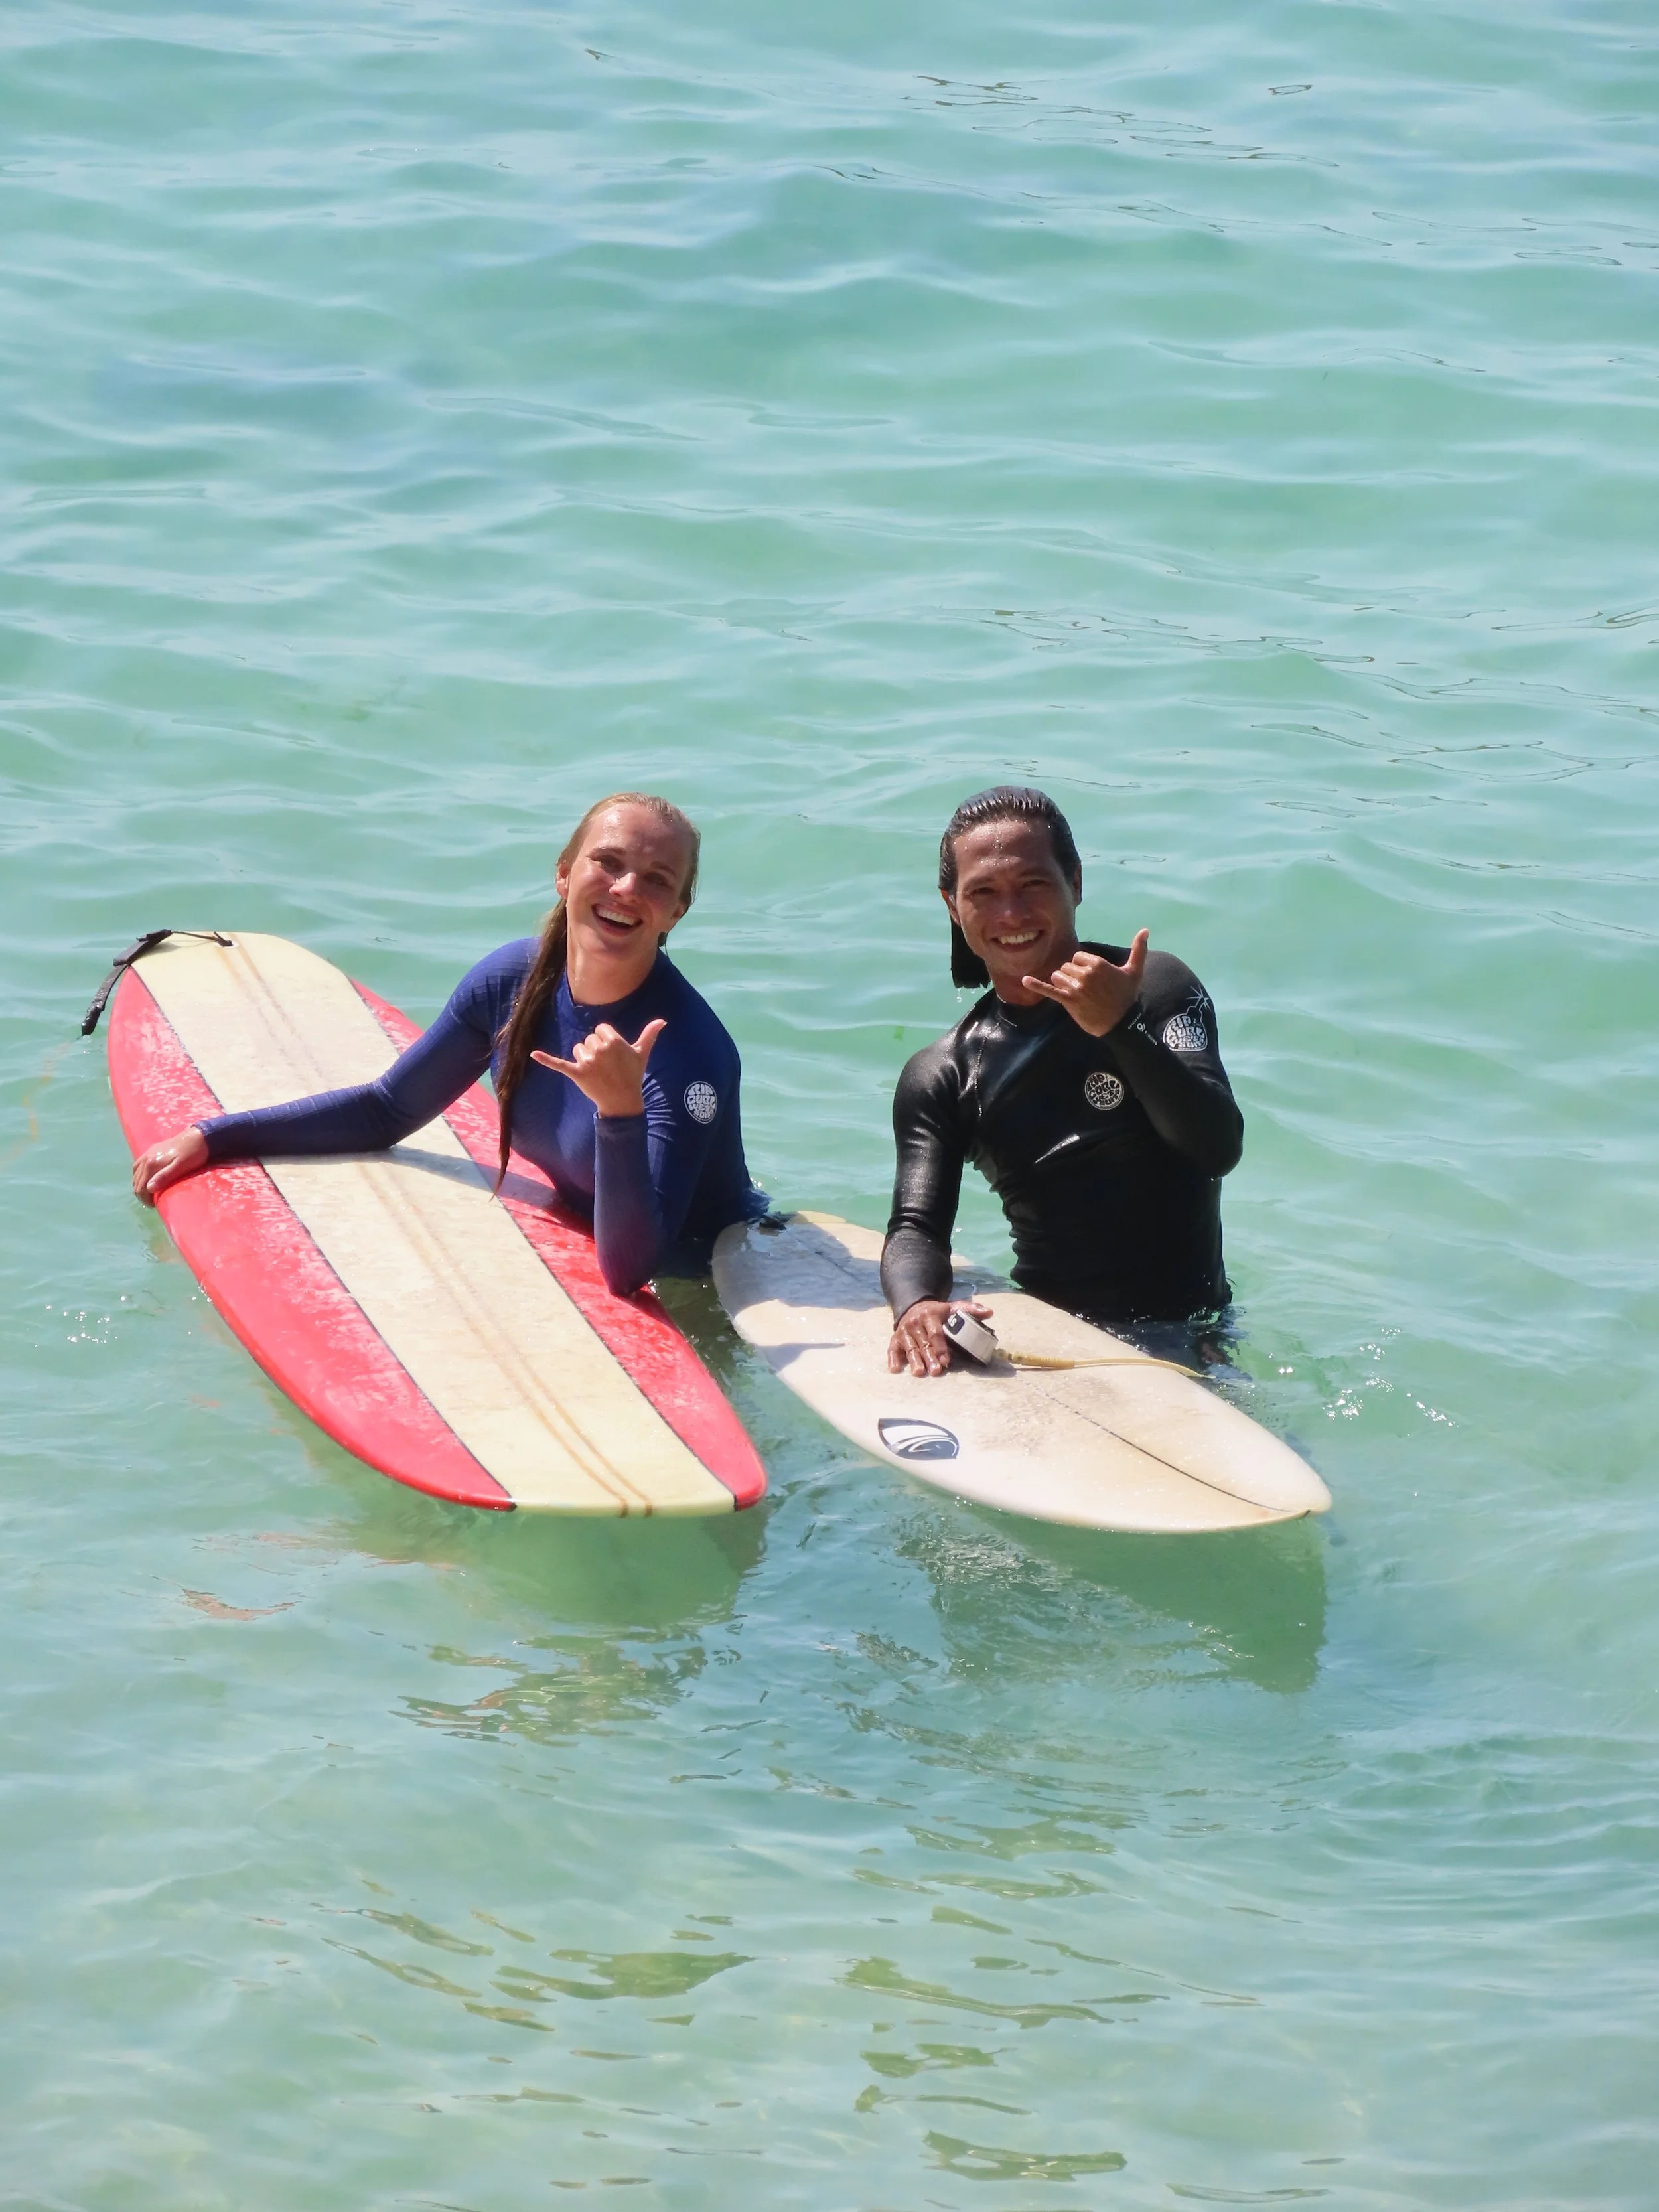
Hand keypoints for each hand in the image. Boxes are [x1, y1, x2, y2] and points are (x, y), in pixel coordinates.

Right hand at [132, 1125, 208, 1205]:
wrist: (198, 1136)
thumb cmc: (193, 1154)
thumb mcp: (180, 1167)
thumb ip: (164, 1177)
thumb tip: (148, 1188)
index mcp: (151, 1164)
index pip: (140, 1187)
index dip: (145, 1199)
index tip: (154, 1205)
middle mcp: (145, 1158)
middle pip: (136, 1182)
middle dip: (142, 1194)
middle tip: (153, 1202)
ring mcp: (147, 1153)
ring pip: (135, 1174)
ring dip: (139, 1185)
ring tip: (149, 1193)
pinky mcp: (152, 1150)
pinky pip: (138, 1165)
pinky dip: (139, 1175)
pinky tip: (147, 1179)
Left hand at [532, 1018, 666, 1119]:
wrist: (623, 1101)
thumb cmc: (633, 1075)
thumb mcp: (642, 1054)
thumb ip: (650, 1035)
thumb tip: (663, 1021)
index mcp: (614, 1041)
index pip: (601, 1029)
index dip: (606, 1040)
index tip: (614, 1054)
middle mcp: (600, 1050)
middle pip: (589, 1039)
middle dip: (595, 1050)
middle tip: (607, 1066)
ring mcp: (587, 1062)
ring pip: (578, 1049)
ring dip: (584, 1058)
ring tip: (597, 1071)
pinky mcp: (576, 1073)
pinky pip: (559, 1063)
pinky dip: (546, 1059)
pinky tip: (533, 1054)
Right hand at [887, 1297, 993, 1378]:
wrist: (914, 1305)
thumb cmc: (937, 1312)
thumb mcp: (953, 1307)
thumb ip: (971, 1310)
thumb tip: (990, 1312)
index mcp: (930, 1315)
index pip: (936, 1333)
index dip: (941, 1347)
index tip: (947, 1360)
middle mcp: (915, 1323)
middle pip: (924, 1343)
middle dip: (930, 1358)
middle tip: (936, 1371)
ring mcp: (904, 1331)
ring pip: (910, 1348)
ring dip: (914, 1361)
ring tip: (919, 1373)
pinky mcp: (895, 1338)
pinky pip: (892, 1349)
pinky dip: (893, 1359)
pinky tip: (895, 1369)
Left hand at [1024, 930, 1147, 1037]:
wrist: (1122, 1022)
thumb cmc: (1127, 996)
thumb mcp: (1135, 971)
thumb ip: (1138, 949)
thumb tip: (1145, 930)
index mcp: (1098, 964)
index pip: (1077, 957)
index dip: (1082, 966)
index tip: (1092, 977)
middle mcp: (1085, 974)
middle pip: (1066, 967)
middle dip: (1073, 976)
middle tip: (1086, 989)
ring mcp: (1076, 988)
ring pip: (1058, 976)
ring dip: (1063, 984)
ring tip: (1077, 994)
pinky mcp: (1069, 1001)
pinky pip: (1049, 990)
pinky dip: (1036, 985)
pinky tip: (1024, 980)